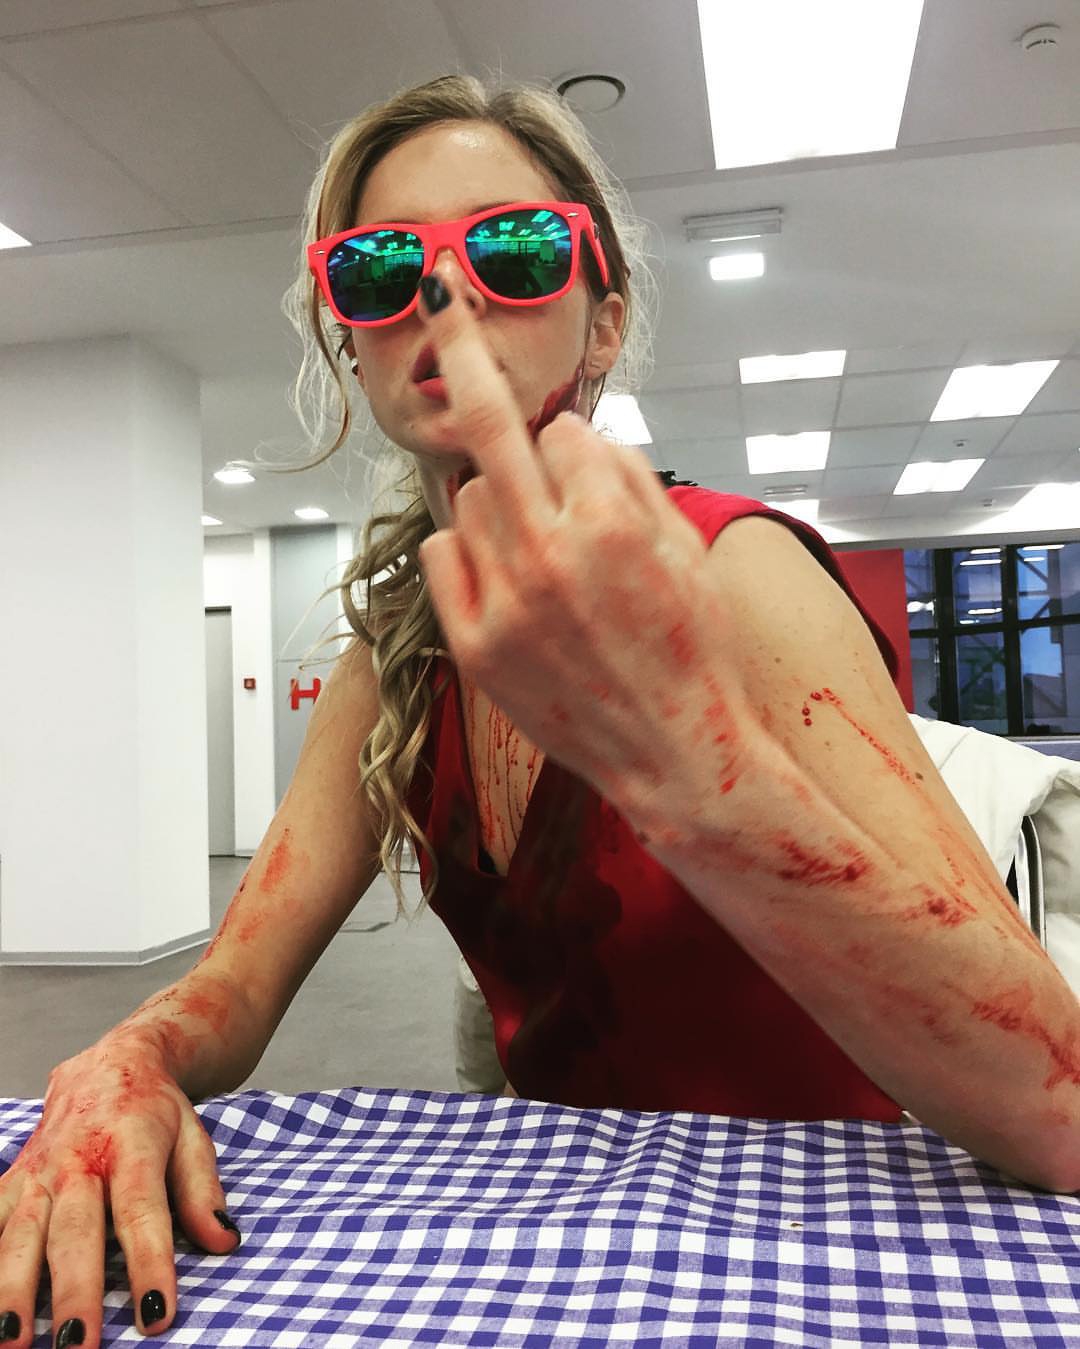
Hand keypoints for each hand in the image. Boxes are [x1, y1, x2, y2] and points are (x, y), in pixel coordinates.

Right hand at [0, 1039, 238, 1346]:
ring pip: (19, 1234)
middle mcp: (78, 1159)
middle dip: (73, 1293)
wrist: (110, 1062)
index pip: (142, 1211)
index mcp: (132, 1145)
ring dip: (11, 1290)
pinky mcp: (11, 1180)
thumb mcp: (192, 1137)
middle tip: (78, 1348)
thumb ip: (203, 1192)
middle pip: (75, 1231)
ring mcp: (38, 1171)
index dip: (149, 1265)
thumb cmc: (157, 1112)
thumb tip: (224, 1241)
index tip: (156, 1317)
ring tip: (11, 1343)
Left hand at [417, 271, 744, 816]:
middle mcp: (552, 554)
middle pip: (490, 424)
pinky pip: (442, 550)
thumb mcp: (690, 552)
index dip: (581, 451)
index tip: (581, 464)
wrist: (673, 752)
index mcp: (615, 523)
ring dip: (499, 497)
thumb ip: (632, 478)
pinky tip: (509, 578)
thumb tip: (580, 431)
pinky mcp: (474, 642)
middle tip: (441, 286)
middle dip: (465, 345)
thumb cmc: (693, 651)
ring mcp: (505, 600)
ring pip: (469, 495)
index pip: (569, 433)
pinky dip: (468, 548)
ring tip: (540, 550)